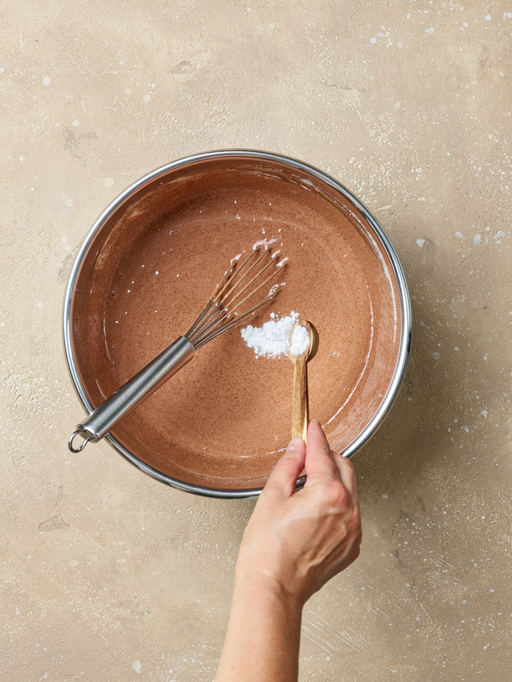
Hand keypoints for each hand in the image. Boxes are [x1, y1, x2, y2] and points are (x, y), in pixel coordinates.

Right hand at [236, 419, 361, 605]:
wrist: (273, 589)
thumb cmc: (267, 551)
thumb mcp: (271, 497)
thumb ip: (288, 466)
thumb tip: (297, 448)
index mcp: (328, 493)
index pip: (323, 454)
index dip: (316, 437)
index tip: (313, 427)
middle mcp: (348, 510)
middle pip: (344, 467)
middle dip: (327, 457)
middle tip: (307, 456)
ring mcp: (353, 530)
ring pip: (350, 490)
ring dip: (333, 480)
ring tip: (306, 488)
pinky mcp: (351, 546)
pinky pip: (349, 514)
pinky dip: (336, 504)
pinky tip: (314, 510)